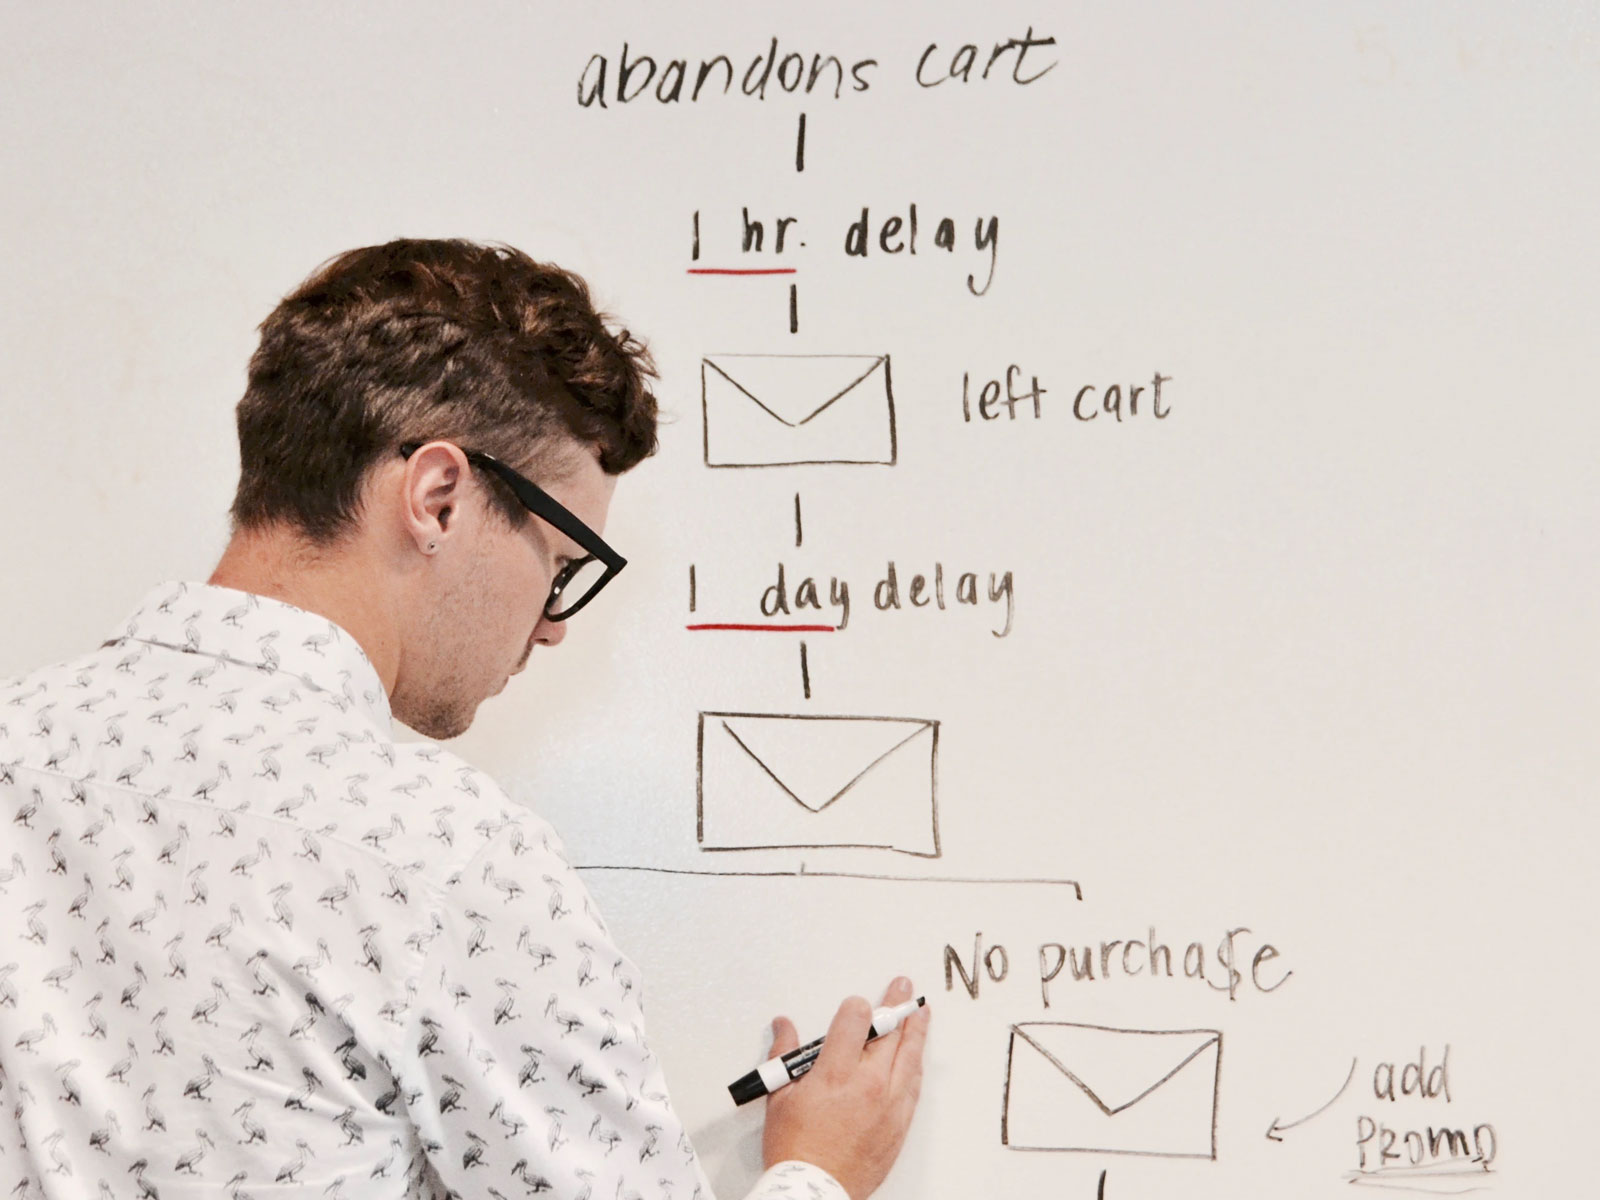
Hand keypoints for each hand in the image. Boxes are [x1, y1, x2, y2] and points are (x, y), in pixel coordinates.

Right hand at [761, 976, 930, 1199]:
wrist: (815, 1192)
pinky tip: (918, 1056)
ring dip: (916, 1032)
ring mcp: (889, 1105)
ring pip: (910, 1057)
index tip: (858, 1004)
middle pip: (891, 1033)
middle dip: (897, 1005)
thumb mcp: (780, 1098)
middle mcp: (868, 1085)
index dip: (857, 1006)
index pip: (856, 1020)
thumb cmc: (796, 1150)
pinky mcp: (899, 1124)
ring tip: (921, 1014)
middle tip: (903, 989)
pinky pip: (915, 1086)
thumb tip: (783, 1027)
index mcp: (837, 1074)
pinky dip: (916, 1066)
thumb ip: (785, 1056)